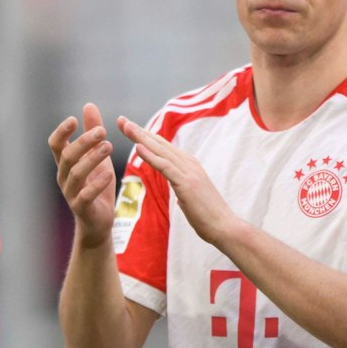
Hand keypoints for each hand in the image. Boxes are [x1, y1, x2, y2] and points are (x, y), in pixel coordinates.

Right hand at [50, 105, 117, 248]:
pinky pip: (86, 195)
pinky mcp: (82, 208)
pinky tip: (109, 175)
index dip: (62, 132)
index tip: (73, 120)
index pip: (55, 145)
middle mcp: (64, 177)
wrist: (98, 221)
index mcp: (65, 163)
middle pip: (68, 156)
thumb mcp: (97, 156)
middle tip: (102, 131)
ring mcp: (71, 193)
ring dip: (92, 159)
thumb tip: (88, 105)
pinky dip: (97, 184)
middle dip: (84, 142)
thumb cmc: (96, 185)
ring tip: (109, 146)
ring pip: (77, 174)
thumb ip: (91, 131)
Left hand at [117, 117, 239, 247]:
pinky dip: (150, 155)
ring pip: (160, 150)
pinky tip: (137, 147)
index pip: (164, 147)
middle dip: (139, 131)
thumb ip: (185, 193)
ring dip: (141, 137)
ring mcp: (189, 172)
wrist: (224, 227)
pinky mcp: (186, 182)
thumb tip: (181, 198)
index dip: (145, 137)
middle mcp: (189, 163)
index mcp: (190, 166)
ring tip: (126, 126)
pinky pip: (165, 166)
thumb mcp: (193, 200)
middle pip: (160, 143)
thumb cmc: (209, 217)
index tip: (129, 128)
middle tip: (121, 120)